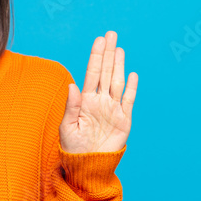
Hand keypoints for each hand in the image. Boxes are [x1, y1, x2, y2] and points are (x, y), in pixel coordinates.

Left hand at [60, 30, 137, 153]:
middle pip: (106, 73)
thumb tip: (72, 85)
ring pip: (117, 82)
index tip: (99, 41)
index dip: (96, 57)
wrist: (88, 166)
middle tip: (111, 35)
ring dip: (118, 66)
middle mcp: (100, 101)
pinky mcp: (124, 120)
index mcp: (85, 100)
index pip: (92, 74)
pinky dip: (131, 88)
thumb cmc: (73, 148)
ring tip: (119, 49)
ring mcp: (113, 109)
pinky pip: (128, 101)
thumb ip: (71, 106)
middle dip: (108, 54)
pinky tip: (132, 74)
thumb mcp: (68, 127)